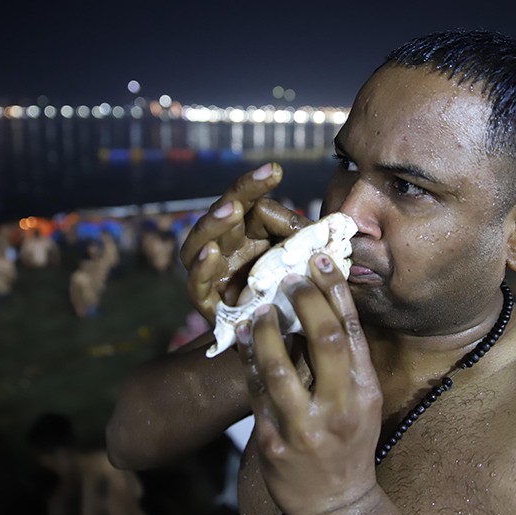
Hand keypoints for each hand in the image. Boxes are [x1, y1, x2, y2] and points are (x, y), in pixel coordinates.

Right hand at [179, 163, 310, 323]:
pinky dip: (201, 268)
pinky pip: (196, 285)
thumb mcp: (307, 261)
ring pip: (199, 243)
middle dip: (237, 194)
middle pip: (221, 214)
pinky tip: (213, 252)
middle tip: (256, 181)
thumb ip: (308, 239)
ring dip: (213, 224)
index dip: (257, 184)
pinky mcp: (208, 305)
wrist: (293, 342)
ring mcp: (214, 275)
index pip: (248, 201)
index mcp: (250, 233)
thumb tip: (319, 223)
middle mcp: (228, 249)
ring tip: (231, 210)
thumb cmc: (299, 294)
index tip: (276, 171)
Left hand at [236, 252, 382, 514]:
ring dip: (267, 330)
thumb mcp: (363, 401)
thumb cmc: (349, 441)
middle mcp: (341, 407)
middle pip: (326, 340)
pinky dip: (246, 360)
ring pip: (282, 367)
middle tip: (290, 277)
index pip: (353, 331)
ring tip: (260, 307)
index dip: (336, 291)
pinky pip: (256, 393)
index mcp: (366, 391)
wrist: (336, 502)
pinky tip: (240, 336)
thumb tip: (328, 305)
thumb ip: (348, 360)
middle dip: (306, 301)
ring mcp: (306, 427)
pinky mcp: (273, 443)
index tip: (321, 260)